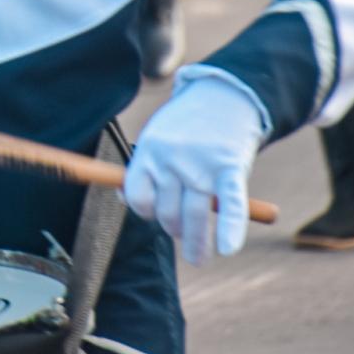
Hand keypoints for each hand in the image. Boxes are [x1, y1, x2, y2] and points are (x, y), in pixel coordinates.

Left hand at [124, 75, 267, 265]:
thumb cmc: (186, 126)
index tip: (157, 214)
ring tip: (199, 258)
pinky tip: (227, 248)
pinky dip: (230, 228)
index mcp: (149, 152)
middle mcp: (172, 159)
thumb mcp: (156, 139)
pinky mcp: (231, 166)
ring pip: (194, 216)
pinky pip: (230, 203)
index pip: (138, 197)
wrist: (224, 95)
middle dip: (175, 230)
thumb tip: (123, 199)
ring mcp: (202, 164)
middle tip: (184, 237)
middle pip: (167, 212)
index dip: (146, 211)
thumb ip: (142, 169)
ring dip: (197, 243)